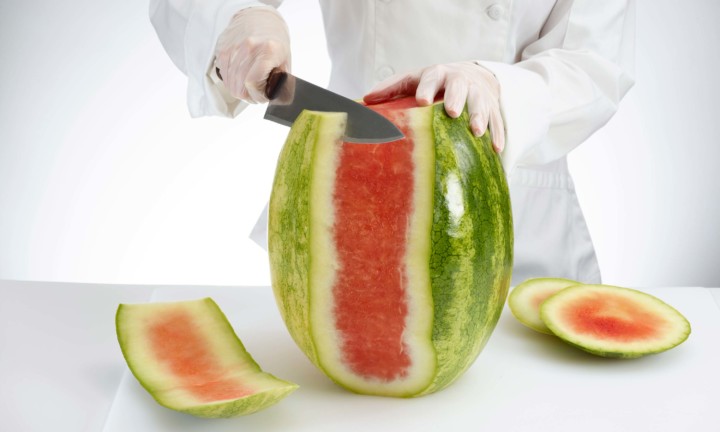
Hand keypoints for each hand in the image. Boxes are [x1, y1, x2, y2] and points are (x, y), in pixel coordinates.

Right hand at [214, 7, 290, 102]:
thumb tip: (274, 99)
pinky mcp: (222, 50)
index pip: (253, 83)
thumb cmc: (274, 41)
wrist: (258, 18)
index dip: (258, 96)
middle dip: (250, 97)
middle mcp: (248, 48)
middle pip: (240, 88)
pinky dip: (232, 81)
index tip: (264, 97)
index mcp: (267, 51)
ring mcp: (232, 48)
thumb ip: (280, 82)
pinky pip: (223, 75)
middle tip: (257, 94)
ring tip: (249, 86)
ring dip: (240, 90)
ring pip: (230, 84)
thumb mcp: (285, 61)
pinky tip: (241, 76)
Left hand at [364, 61, 503, 151]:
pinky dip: (497, 134)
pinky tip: (495, 149)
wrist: (472, 75)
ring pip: (481, 104)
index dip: (426, 88)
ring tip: (476, 131)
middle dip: (456, 99)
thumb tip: (366, 100)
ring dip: (479, 117)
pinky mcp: (492, 107)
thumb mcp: (413, 80)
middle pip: (459, 88)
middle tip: (451, 112)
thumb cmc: (434, 83)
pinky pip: (497, 121)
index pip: (431, 79)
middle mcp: (460, 82)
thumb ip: (391, 88)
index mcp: (438, 75)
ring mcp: (479, 94)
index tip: (421, 101)